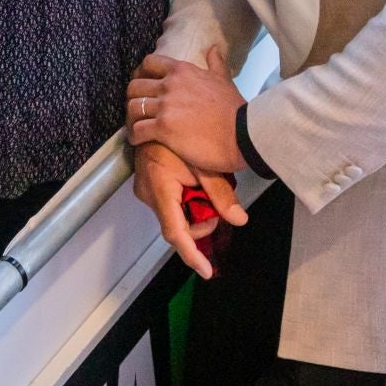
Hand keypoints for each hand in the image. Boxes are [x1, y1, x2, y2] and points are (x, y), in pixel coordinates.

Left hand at [127, 48, 248, 176]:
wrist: (243, 135)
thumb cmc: (235, 110)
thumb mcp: (225, 81)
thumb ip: (215, 64)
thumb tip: (214, 49)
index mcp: (182, 70)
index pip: (149, 62)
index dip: (142, 74)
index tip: (144, 86)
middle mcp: (170, 85)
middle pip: (134, 86)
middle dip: (133, 98)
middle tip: (138, 110)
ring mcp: (165, 106)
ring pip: (132, 107)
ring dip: (131, 118)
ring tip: (136, 126)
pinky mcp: (163, 128)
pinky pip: (137, 130)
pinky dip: (134, 136)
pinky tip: (138, 141)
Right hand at [131, 142, 243, 278]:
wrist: (157, 114)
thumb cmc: (179, 134)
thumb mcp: (206, 164)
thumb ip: (222, 194)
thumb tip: (239, 219)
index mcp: (161, 186)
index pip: (176, 232)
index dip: (192, 254)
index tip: (206, 270)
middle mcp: (148, 193)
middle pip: (179, 225)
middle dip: (201, 221)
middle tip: (216, 201)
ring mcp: (146, 189)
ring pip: (175, 215)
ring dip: (194, 209)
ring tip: (204, 185)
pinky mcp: (148, 185)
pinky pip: (170, 204)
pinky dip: (186, 201)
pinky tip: (194, 184)